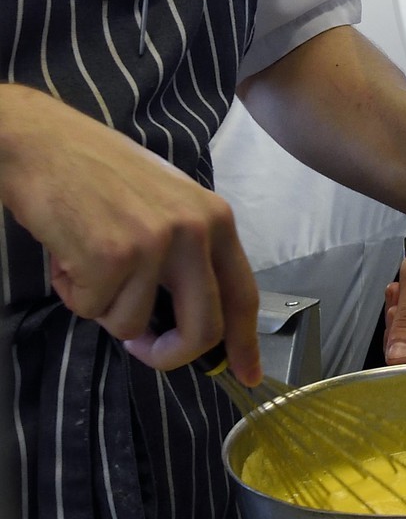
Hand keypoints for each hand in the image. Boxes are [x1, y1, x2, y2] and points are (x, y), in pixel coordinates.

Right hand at [0, 86, 260, 379]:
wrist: (45, 143)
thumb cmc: (99, 173)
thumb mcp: (166, 204)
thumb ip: (187, 255)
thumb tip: (196, 319)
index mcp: (215, 218)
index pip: (243, 294)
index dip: (245, 342)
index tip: (248, 375)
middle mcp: (195, 231)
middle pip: (201, 329)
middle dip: (167, 352)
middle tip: (141, 346)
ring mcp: (155, 244)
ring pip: (132, 324)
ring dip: (102, 306)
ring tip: (86, 260)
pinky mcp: (112, 256)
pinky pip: (92, 310)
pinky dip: (73, 292)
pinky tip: (67, 254)